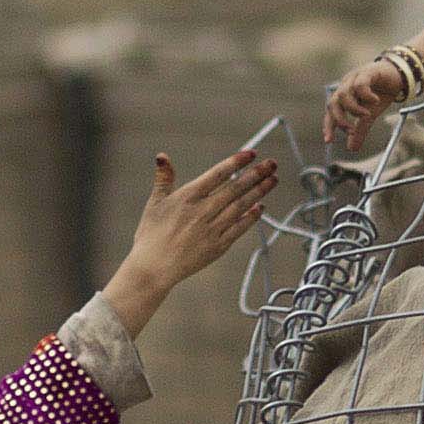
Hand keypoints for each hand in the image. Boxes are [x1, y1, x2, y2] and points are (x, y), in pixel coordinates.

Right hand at [102, 149, 279, 335]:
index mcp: (187, 197)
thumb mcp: (154, 203)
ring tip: (273, 180)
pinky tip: (260, 207)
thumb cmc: (151, 236)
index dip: (236, 162)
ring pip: (241, 206)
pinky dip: (251, 217)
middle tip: (271, 164)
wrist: (153, 269)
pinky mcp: (218, 246)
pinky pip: (239, 228)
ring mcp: (212, 229)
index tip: (251, 154)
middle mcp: (202, 211)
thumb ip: (163, 178)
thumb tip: (162, 156)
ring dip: (259, 192)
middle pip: (235, 188)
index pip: (217, 174)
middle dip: (255, 174)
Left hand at [324, 39, 423, 149]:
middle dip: (340, 120)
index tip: (329, 140)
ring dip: (353, 109)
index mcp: (344, 95)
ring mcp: (355, 77)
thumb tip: (352, 148)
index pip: (331, 111)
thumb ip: (360, 129)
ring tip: (366, 115)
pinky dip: (365, 95)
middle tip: (351, 131)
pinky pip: (360, 84)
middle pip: (333, 103)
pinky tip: (374, 101)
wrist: (399, 74)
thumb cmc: (381, 93)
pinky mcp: (368, 71)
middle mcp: (346, 85)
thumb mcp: (370, 114)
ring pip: (344, 94)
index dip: (328, 125)